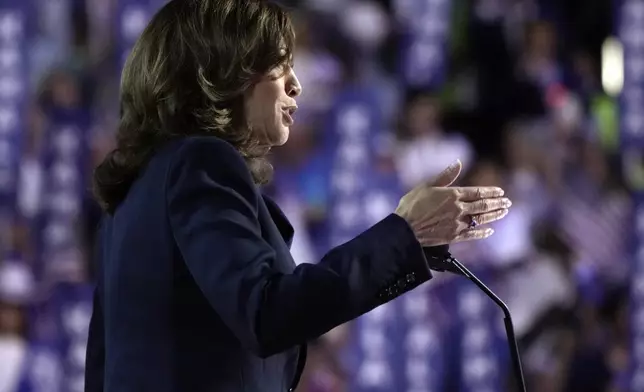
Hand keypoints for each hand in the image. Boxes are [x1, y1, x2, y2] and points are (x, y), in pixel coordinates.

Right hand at [395, 160, 511, 246]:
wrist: (405, 228)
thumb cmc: (412, 205)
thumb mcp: (427, 185)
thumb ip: (445, 175)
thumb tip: (458, 162)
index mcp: (453, 195)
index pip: (478, 192)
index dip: (491, 192)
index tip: (500, 191)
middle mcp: (458, 209)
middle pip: (483, 206)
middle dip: (498, 203)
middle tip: (508, 202)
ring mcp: (457, 224)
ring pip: (481, 219)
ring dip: (494, 215)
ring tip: (504, 212)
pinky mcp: (454, 236)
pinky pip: (473, 234)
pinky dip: (483, 232)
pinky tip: (490, 230)